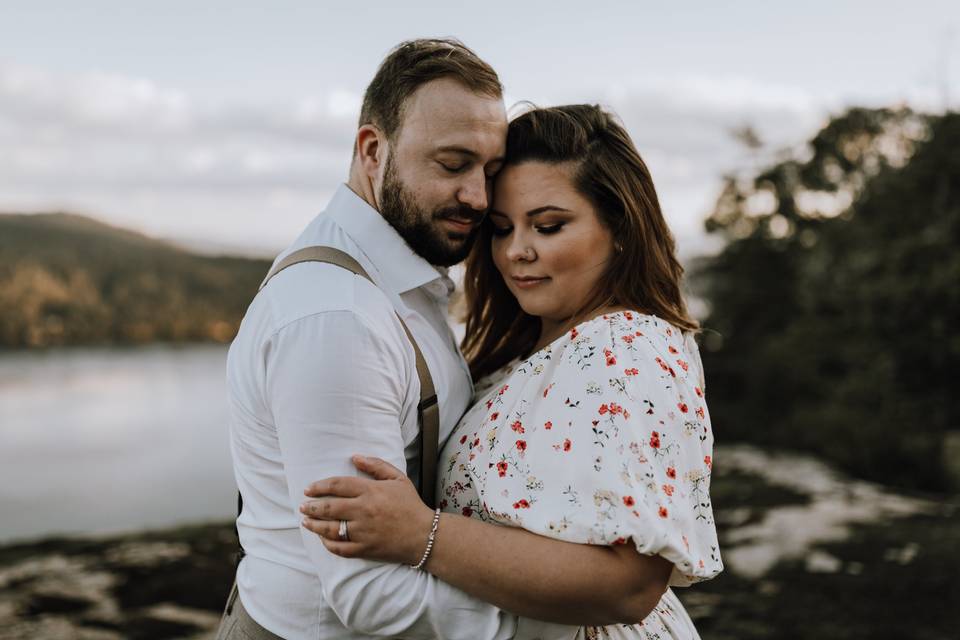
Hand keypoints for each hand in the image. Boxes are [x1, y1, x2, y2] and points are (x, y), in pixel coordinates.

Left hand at [300, 455, 435, 565]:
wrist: (424, 535)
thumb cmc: (410, 505)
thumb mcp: (398, 478)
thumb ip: (376, 465)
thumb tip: (355, 457)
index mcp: (371, 491)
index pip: (338, 485)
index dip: (320, 486)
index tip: (309, 489)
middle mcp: (364, 511)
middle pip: (329, 507)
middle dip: (311, 506)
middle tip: (303, 505)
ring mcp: (363, 532)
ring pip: (330, 529)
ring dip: (314, 525)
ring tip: (306, 521)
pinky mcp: (365, 549)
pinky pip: (340, 548)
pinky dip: (328, 544)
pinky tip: (322, 539)